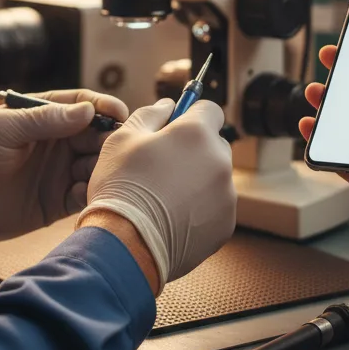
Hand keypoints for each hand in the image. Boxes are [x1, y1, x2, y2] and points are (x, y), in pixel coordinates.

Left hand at [0, 89, 127, 253]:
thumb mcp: (4, 129)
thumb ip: (45, 119)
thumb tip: (88, 110)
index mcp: (42, 116)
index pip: (82, 104)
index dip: (102, 107)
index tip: (118, 113)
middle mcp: (55, 141)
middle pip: (96, 134)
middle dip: (109, 139)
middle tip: (117, 148)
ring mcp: (57, 172)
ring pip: (96, 164)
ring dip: (105, 166)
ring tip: (103, 173)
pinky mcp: (56, 202)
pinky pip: (85, 195)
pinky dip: (96, 193)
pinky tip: (97, 194)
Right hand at [79, 98, 235, 288]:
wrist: (126, 244)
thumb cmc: (122, 186)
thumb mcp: (123, 138)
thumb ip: (150, 114)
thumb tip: (167, 105)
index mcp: (197, 134)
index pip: (210, 109)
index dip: (191, 114)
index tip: (175, 125)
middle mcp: (219, 161)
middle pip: (214, 144)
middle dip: (194, 148)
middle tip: (163, 163)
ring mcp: (226, 196)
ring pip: (214, 177)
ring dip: (197, 179)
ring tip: (163, 196)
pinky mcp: (225, 225)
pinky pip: (215, 206)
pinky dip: (199, 208)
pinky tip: (171, 216)